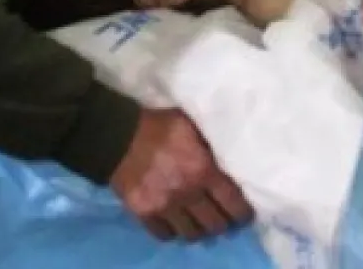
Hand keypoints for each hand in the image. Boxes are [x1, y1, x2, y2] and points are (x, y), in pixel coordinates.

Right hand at [109, 108, 252, 241]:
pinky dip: (173, 231)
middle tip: (222, 217)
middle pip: (215, 225)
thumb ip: (210, 145)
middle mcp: (188, 193)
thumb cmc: (159, 126)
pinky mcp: (145, 213)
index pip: (233, 203)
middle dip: (223, 223)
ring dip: (199, 229)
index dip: (243, 213)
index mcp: (203, 170)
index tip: (244, 214)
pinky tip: (175, 223)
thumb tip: (229, 156)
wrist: (118, 135)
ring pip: (192, 234)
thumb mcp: (192, 126)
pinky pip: (164, 235)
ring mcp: (165, 207)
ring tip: (200, 222)